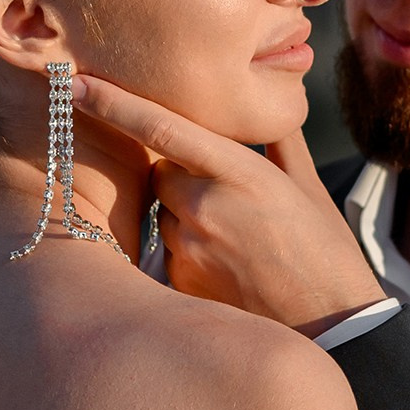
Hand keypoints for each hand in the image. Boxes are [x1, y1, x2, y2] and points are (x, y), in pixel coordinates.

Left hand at [67, 72, 387, 330]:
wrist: (333, 326)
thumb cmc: (325, 253)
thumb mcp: (310, 188)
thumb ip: (279, 142)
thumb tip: (266, 106)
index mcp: (241, 173)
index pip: (163, 128)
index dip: (115, 103)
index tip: (76, 84)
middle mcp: (207, 207)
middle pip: (161, 173)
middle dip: (182, 176)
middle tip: (227, 199)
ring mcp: (190, 248)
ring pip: (165, 215)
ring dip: (188, 217)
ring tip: (239, 242)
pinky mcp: (182, 283)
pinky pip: (170, 253)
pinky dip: (191, 253)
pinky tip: (230, 270)